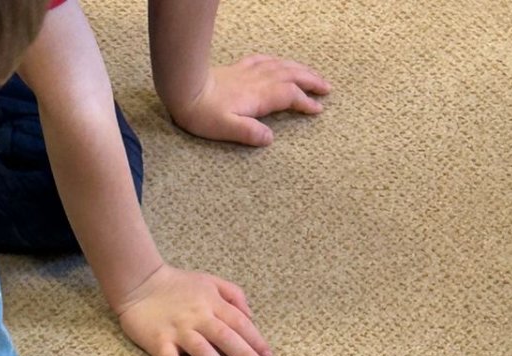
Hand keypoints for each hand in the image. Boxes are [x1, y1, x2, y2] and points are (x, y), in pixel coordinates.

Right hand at [114, 263, 269, 355]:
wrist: (139, 282)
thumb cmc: (178, 285)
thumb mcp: (210, 281)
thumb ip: (233, 295)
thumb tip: (251, 317)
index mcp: (211, 302)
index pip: (239, 322)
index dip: (255, 340)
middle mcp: (197, 316)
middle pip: (225, 337)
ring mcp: (178, 329)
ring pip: (202, 350)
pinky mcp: (159, 341)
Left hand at [167, 53, 329, 146]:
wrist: (183, 89)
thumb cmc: (202, 114)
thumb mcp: (226, 129)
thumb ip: (249, 133)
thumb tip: (270, 139)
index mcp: (258, 96)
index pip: (289, 96)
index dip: (305, 102)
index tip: (318, 109)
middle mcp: (257, 81)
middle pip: (291, 76)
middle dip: (311, 81)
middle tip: (327, 88)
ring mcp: (248, 73)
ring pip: (281, 66)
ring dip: (299, 69)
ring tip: (313, 75)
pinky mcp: (238, 69)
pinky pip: (263, 60)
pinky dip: (277, 61)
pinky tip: (280, 62)